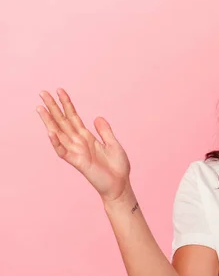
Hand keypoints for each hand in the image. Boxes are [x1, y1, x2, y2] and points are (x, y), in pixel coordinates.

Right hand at [36, 88, 131, 202]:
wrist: (120, 185)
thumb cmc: (117, 167)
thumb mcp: (113, 144)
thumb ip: (104, 131)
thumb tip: (97, 117)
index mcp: (87, 137)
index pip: (73, 117)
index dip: (67, 104)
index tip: (60, 90)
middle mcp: (79, 143)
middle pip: (63, 122)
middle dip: (53, 108)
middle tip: (43, 93)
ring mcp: (77, 152)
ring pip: (59, 134)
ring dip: (49, 122)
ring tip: (40, 108)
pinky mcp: (78, 162)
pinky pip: (64, 152)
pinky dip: (56, 142)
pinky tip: (51, 132)